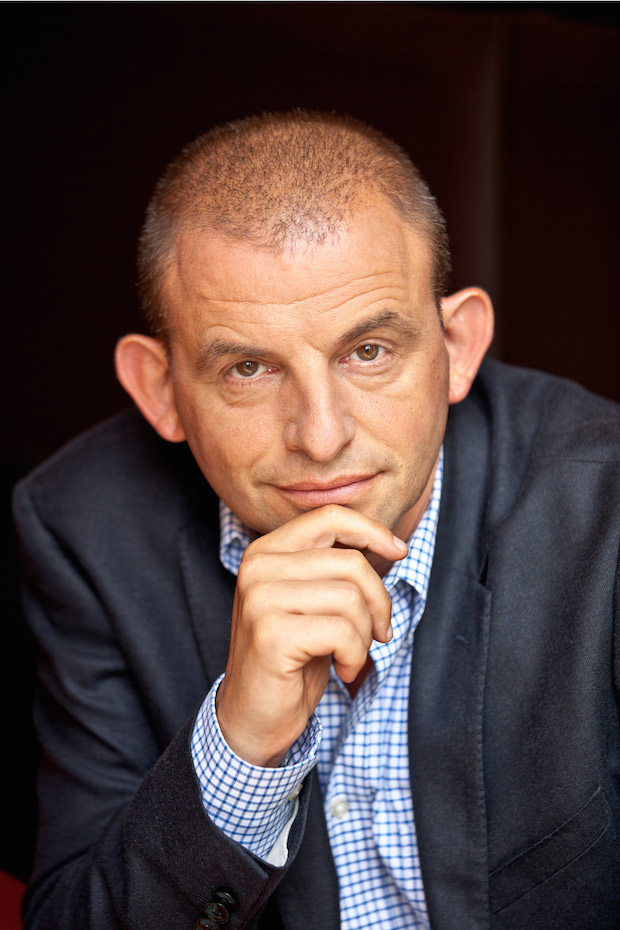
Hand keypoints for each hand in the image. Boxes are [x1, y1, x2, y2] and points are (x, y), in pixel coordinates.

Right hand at [216, 504, 408, 765]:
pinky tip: (343, 670)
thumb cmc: (292, 658)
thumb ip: (333, 568)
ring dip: (365, 635)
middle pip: (351, 562)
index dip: (372, 531)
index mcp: (266, 551)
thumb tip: (391, 545)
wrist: (253, 716)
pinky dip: (356, 656)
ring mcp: (261, 599)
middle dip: (378, 602)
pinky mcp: (272, 634)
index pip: (330, 517)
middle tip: (377, 633)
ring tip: (351, 654)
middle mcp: (258, 567)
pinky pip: (344, 632)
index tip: (399, 551)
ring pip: (351, 598)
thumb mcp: (311, 601)